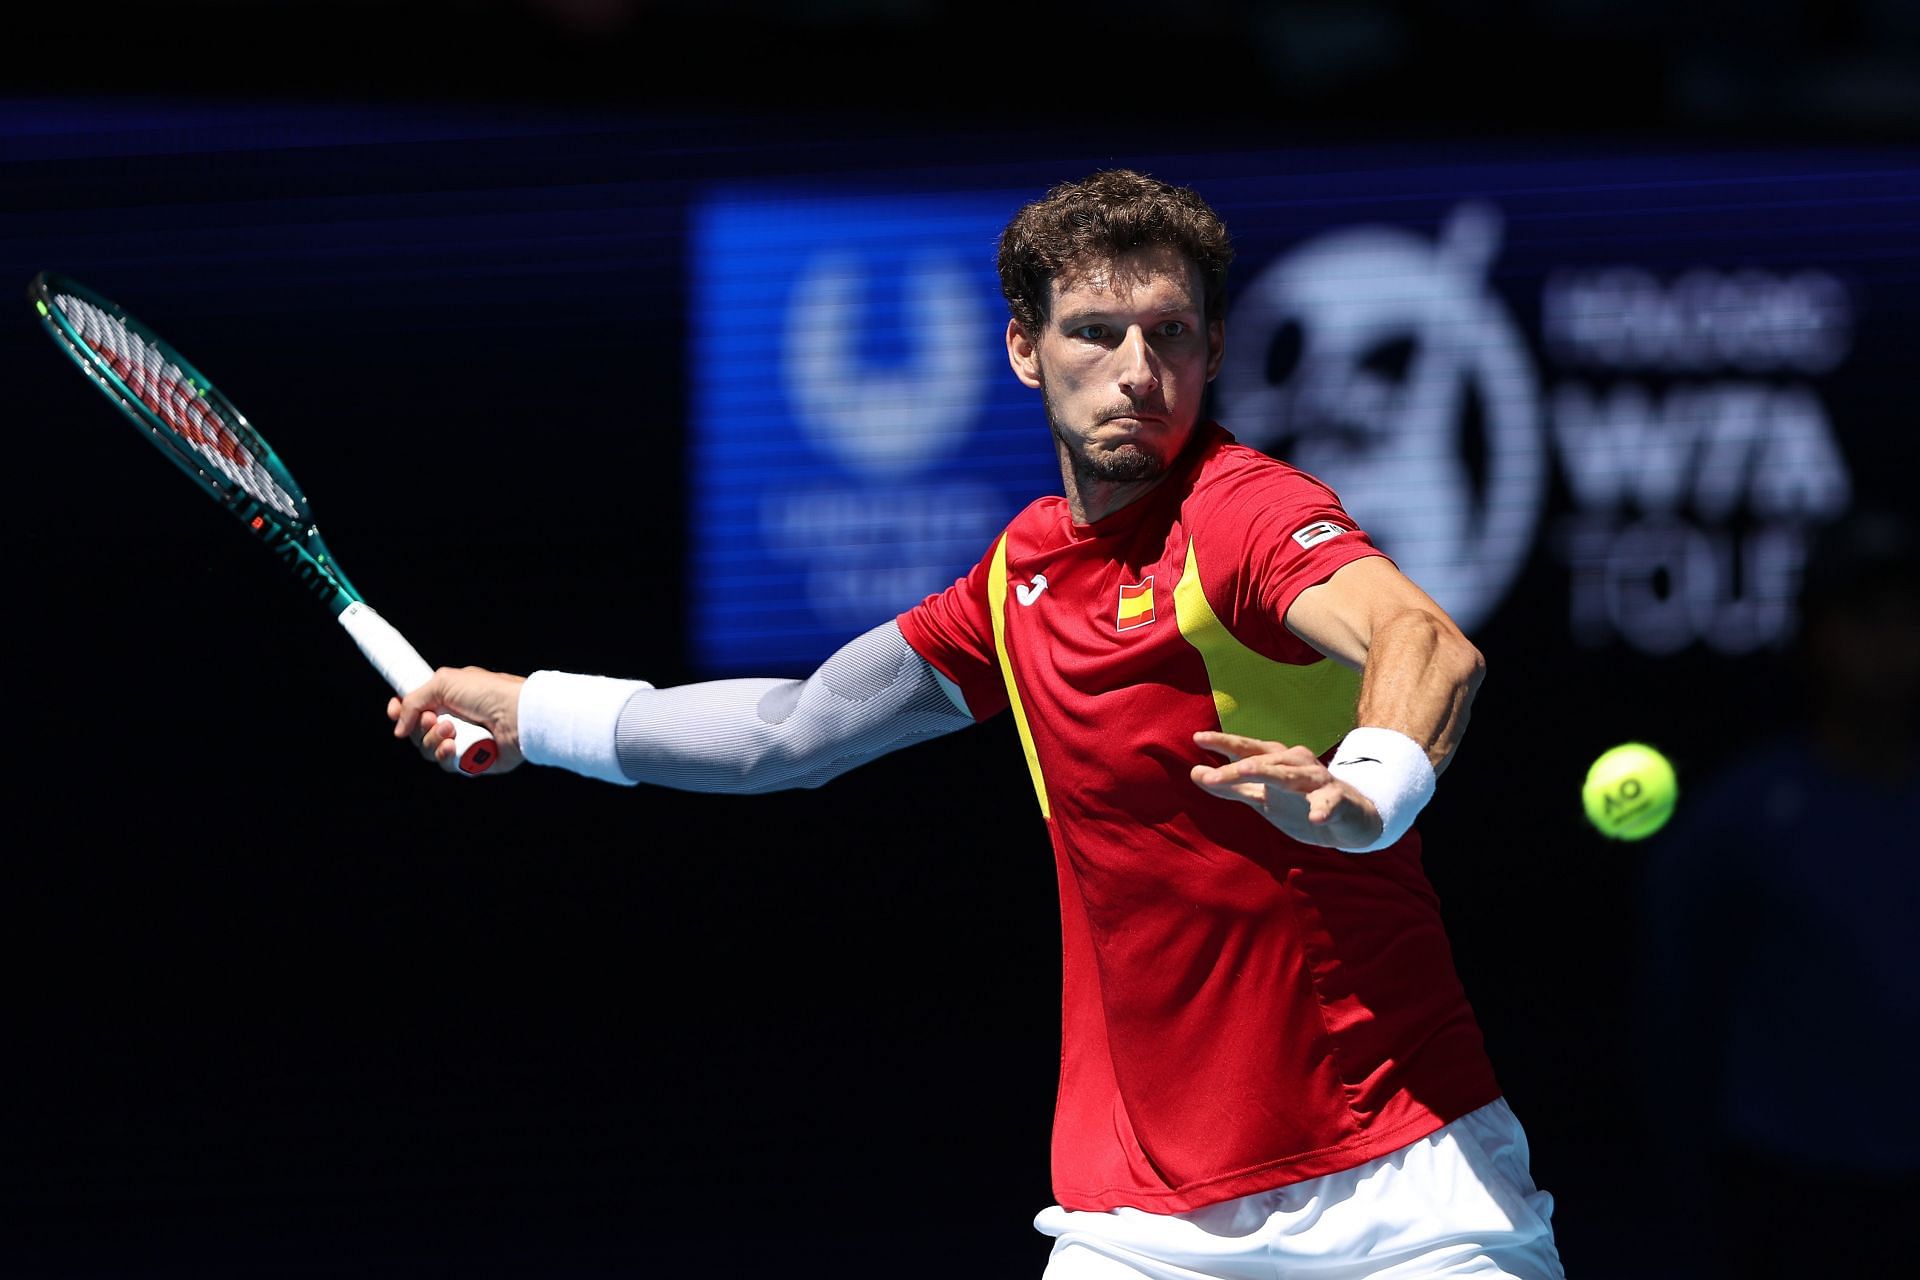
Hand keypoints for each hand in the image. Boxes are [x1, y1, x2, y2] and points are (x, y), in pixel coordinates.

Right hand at [389, 666, 527, 773]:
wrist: (517, 714)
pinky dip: (444, 756)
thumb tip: (399, 728)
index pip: (414, 707)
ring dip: (432, 740)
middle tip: (434, 718)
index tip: (395, 711)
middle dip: (420, 726)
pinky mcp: (471, 760)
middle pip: (417, 732)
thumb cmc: (487, 692)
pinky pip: (445, 764)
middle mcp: (453, 719)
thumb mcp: (444, 682)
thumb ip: (413, 700)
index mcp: (447, 698)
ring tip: (451, 730)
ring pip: (428, 750)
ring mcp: (462, 741)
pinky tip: (452, 747)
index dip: (400, 711)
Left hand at [1190, 730, 1383, 849]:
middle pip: (1263, 762)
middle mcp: (1295, 764)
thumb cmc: (1298, 802)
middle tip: (1214, 775)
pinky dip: (1323, 808)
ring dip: (1272, 774)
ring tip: (1248, 772)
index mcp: (1276, 761)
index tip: (1197, 738)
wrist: (1347, 819)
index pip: (1246, 749)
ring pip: (1291, 776)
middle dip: (1238, 768)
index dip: (1223, 742)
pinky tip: (1316, 818)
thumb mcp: (1261, 796)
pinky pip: (1329, 803)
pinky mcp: (1337, 800)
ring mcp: (1317, 780)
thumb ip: (1231, 786)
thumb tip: (1195, 773)